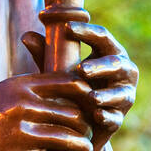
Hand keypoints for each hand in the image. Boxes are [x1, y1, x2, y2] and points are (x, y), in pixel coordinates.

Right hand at [0, 70, 95, 150]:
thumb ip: (22, 92)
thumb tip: (49, 91)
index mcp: (18, 85)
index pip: (68, 82)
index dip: (86, 94)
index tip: (92, 104)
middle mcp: (21, 105)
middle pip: (72, 112)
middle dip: (85, 124)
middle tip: (88, 132)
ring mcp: (18, 131)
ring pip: (67, 138)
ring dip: (81, 147)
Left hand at [21, 21, 137, 150]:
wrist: (81, 122)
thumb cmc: (71, 86)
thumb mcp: (57, 69)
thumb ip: (44, 54)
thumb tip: (25, 36)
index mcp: (109, 52)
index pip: (102, 36)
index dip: (87, 31)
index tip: (67, 28)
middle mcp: (123, 71)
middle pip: (116, 64)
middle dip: (100, 67)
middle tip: (82, 70)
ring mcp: (124, 95)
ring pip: (120, 93)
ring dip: (106, 95)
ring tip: (91, 98)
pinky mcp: (119, 118)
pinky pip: (115, 117)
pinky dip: (107, 117)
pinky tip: (97, 116)